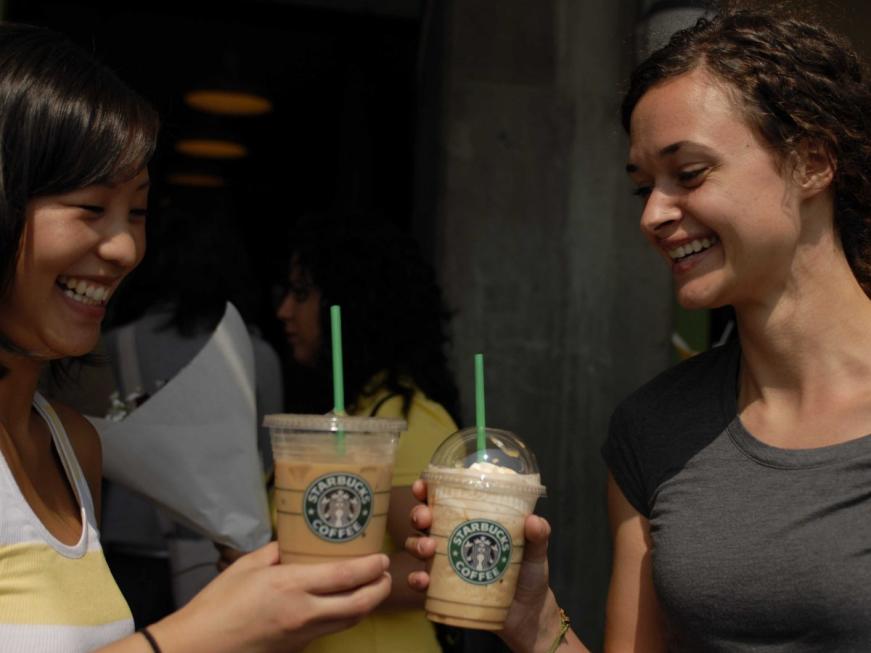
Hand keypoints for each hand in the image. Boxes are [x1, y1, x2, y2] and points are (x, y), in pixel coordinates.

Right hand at [149, 542, 390, 652]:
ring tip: (372, 587)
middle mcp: (304, 613)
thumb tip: (294, 542)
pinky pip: (330, 630)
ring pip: (349, 621)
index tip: (382, 557)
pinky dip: (345, 616)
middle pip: (359, 604)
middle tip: (386, 574)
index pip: (345, 576)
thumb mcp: (248, 565)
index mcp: (292, 586)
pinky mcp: (298, 648)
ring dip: (367, 604)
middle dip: (380, 588)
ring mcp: (303, 635)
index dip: (371, 567)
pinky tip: (341, 604)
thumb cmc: (220, 601)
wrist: (200, 646)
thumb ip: (277, 552)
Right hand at [405, 479, 560, 652]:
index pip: (444, 499)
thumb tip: (534, 521)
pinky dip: (417, 579)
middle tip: (425, 518)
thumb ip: (538, 536)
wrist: (528, 614)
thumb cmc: (529, 575)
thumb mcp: (535, 552)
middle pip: (424, 519)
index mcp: (471, 521)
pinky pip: (422, 582)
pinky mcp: (443, 589)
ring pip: (418, 546)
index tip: (422, 485)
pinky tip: (423, 579)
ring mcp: (445, 563)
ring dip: (417, 544)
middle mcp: (453, 538)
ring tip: (429, 549)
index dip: (427, 489)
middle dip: (418, 514)